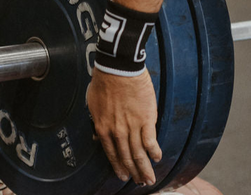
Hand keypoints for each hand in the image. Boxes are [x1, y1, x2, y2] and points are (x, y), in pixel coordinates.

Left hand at [87, 67, 161, 186]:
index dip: (118, 166)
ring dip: (145, 168)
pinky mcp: (146, 118)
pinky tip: (157, 157)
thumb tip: (96, 135)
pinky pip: (151, 140)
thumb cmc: (104, 80)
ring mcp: (132, 126)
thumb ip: (96, 121)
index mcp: (103, 127)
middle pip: (126, 157)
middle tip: (139, 182)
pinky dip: (154, 151)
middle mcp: (117, 131)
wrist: (118, 68)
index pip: (111, 153)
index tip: (122, 175)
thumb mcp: (92, 103)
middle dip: (133, 172)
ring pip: (139, 153)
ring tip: (149, 179)